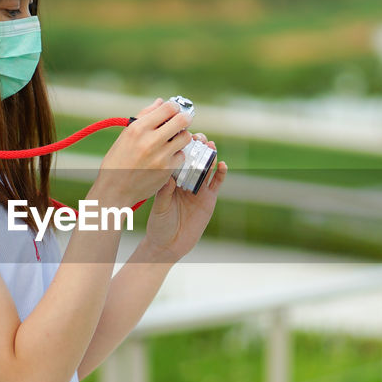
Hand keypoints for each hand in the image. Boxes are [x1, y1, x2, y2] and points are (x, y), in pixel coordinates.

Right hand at [91, 98, 193, 208]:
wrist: (115, 189)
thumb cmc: (118, 160)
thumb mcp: (126, 135)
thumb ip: (144, 116)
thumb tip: (161, 102)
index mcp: (138, 128)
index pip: (168, 108)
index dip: (175, 107)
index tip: (175, 110)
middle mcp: (150, 140)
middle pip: (182, 120)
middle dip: (185, 118)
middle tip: (183, 121)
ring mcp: (160, 156)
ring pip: (186, 137)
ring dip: (183, 136)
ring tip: (176, 139)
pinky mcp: (167, 170)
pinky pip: (182, 155)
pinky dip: (178, 154)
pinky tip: (169, 156)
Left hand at [142, 133, 227, 262]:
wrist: (169, 245)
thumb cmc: (159, 225)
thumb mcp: (159, 208)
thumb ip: (164, 193)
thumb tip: (169, 178)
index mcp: (171, 179)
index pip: (177, 158)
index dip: (180, 147)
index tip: (182, 136)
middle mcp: (185, 181)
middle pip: (193, 159)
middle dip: (197, 147)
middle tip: (199, 137)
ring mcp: (198, 189)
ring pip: (206, 167)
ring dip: (209, 155)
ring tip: (210, 145)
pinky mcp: (209, 199)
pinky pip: (216, 183)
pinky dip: (221, 173)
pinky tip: (222, 164)